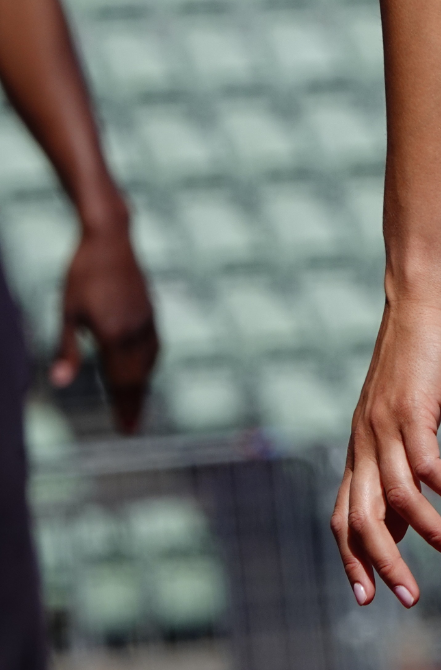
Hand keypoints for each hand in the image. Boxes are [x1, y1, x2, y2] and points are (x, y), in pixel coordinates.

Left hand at [50, 219, 158, 433]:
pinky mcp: (150, 310)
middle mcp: (135, 331)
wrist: (110, 239)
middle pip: (137, 378)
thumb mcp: (67, 313)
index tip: (125, 431)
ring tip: (136, 405)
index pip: (119, 381)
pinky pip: (153, 346)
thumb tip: (58, 382)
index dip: (122, 408)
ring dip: (142, 386)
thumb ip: (67, 350)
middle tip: (131, 429)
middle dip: (133, 405)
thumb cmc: (81, 274)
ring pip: (148, 363)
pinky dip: (149, 365)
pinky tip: (144, 369)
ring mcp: (146, 320)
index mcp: (112, 334)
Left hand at [330, 298, 440, 607]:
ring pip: (397, 498)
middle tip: (409, 599)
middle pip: (362, 519)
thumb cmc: (412, 361)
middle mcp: (363, 442)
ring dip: (430, 534)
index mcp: (358, 448)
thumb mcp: (400, 417)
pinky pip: (426, 464)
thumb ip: (397, 457)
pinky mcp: (411, 409)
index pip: (342, 516)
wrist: (415, 305)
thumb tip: (407, 501)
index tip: (367, 598)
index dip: (351, 559)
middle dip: (384, 565)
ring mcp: (383, 426)